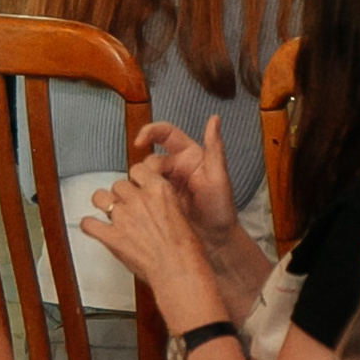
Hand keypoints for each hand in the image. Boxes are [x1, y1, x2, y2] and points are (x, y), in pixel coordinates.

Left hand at [79, 155, 225, 327]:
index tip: (136, 183)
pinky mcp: (111, 237)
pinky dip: (89, 226)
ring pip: (100, 197)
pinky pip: (89, 225)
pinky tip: (93, 227)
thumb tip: (159, 198)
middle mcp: (138, 199)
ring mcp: (122, 217)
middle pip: (119, 184)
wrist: (178, 268)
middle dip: (122, 194)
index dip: (136, 177)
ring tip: (106, 209)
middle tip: (127, 204)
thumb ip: (166, 199)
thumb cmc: (185, 246)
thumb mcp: (182, 211)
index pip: (138, 169)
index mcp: (158, 189)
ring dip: (103, 203)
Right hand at [132, 117, 239, 250]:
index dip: (150, 133)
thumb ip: (215, 148)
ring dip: (139, 185)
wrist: (215, 241)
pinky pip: (141, 193)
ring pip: (142, 177)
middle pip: (149, 158)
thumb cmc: (221, 207)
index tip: (138, 142)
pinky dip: (137, 196)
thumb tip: (215, 118)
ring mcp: (165, 185)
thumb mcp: (219, 177)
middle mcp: (175, 167)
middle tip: (152, 188)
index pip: (166, 134)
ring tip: (146, 200)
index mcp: (189, 155)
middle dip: (145, 170)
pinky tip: (138, 205)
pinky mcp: (157, 201)